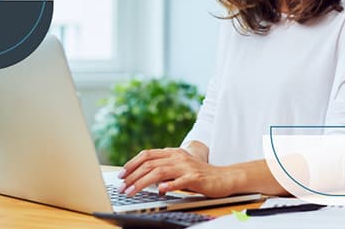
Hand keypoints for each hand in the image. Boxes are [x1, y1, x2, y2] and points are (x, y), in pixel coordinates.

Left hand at [118, 147, 239, 197]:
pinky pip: (179, 181)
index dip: (132, 163)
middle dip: (132, 176)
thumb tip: (143, 178)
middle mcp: (178, 157)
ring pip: (159, 172)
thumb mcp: (179, 169)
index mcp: (173, 153)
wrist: (224, 177)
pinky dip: (168, 185)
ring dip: (142, 183)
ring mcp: (186, 167)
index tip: (121, 175)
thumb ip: (164, 170)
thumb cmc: (200, 175)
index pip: (147, 155)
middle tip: (122, 187)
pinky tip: (159, 190)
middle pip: (150, 164)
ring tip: (131, 192)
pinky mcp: (195, 178)